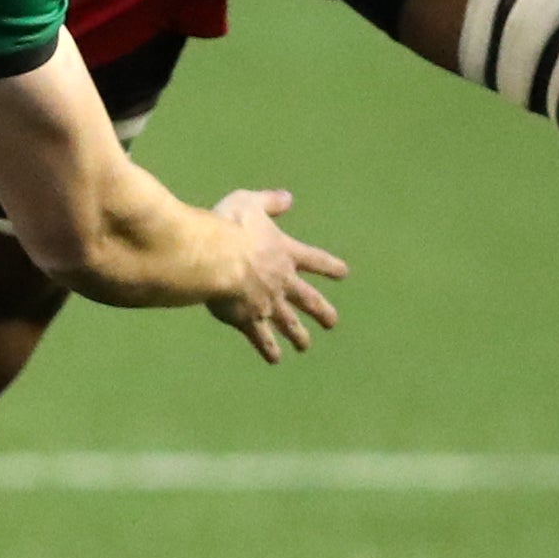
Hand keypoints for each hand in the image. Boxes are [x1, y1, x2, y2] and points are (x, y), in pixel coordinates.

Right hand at [204, 188, 345, 364]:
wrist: (215, 258)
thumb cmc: (229, 225)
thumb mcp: (250, 202)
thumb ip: (269, 202)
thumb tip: (288, 198)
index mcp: (285, 252)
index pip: (314, 260)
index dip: (329, 266)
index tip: (343, 273)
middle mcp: (282, 281)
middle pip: (308, 299)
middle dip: (321, 311)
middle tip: (332, 322)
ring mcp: (267, 303)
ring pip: (289, 323)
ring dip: (298, 335)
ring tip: (305, 346)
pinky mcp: (249, 319)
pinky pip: (262, 338)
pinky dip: (269, 348)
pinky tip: (274, 358)